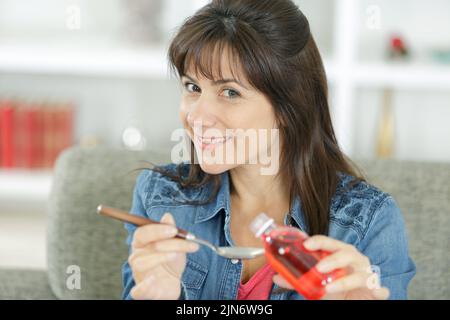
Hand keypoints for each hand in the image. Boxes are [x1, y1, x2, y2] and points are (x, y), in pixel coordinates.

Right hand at [128, 213, 199, 299]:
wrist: (172, 285)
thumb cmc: (170, 263)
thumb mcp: (175, 246)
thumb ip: (171, 232)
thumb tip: (167, 216)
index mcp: (143, 244)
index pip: (142, 232)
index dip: (156, 229)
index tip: (174, 229)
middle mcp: (137, 257)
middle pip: (141, 244)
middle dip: (161, 239)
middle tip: (179, 239)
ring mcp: (139, 274)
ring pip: (140, 263)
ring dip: (158, 257)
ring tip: (175, 256)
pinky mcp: (143, 292)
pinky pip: (137, 290)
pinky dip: (144, 285)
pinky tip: (154, 279)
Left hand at [272, 235, 389, 299]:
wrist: (354, 298)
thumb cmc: (336, 284)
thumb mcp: (316, 281)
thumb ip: (297, 279)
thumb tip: (277, 277)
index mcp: (339, 252)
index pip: (329, 242)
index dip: (318, 241)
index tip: (306, 244)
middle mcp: (355, 260)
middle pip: (347, 252)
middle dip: (333, 259)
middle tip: (319, 268)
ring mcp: (367, 274)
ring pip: (361, 273)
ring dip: (345, 281)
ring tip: (329, 288)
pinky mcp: (376, 290)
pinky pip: (379, 290)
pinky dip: (377, 291)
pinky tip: (373, 294)